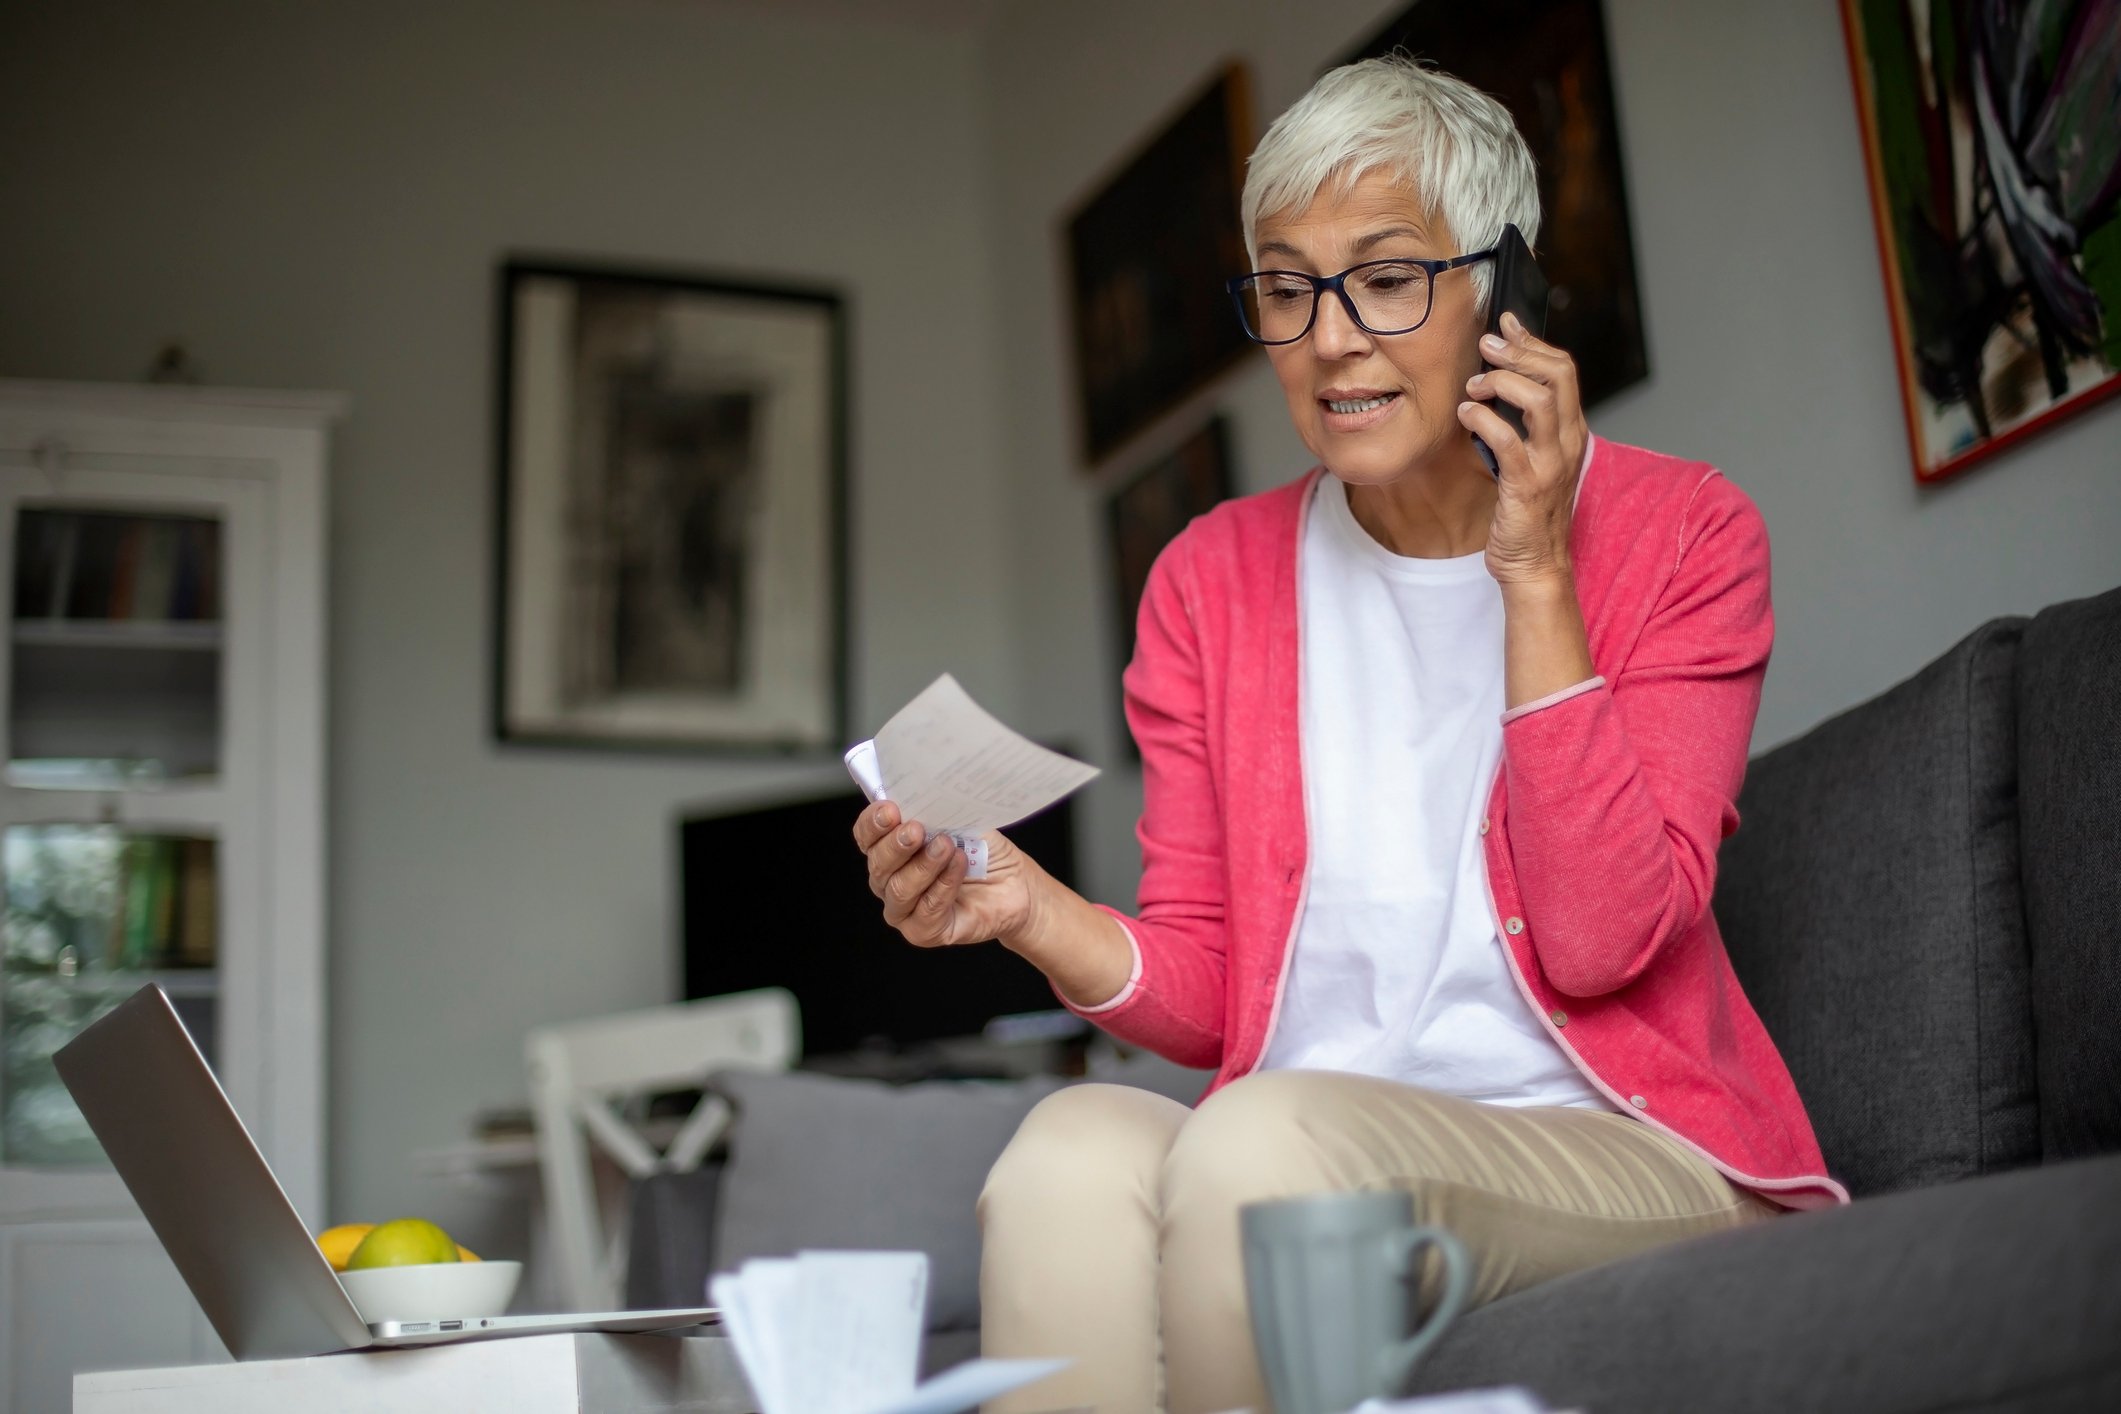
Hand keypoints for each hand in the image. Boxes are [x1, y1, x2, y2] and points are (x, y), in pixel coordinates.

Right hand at [852, 801, 1037, 948]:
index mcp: (890, 849)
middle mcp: (890, 880)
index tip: (889, 809)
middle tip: (916, 829)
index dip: (872, 823)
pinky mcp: (925, 932)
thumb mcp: (960, 822)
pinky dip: (943, 886)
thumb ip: (937, 813)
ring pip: (898, 889)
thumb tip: (923, 797)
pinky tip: (959, 866)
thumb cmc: (984, 852)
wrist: (1017, 884)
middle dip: (895, 845)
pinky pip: (926, 911)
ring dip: (923, 865)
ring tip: (946, 846)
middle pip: (878, 864)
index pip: (867, 836)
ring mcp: (905, 909)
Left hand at [1459, 310, 1590, 587]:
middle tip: (1487, 344)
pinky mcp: (1527, 485)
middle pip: (1558, 375)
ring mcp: (1550, 463)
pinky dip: (1483, 419)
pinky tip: (1466, 415)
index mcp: (1571, 431)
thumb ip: (1524, 423)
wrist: (1535, 564)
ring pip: (1540, 400)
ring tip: (1475, 386)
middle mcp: (1568, 442)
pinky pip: (1507, 440)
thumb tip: (1498, 383)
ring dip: (1502, 382)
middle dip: (1519, 352)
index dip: (1534, 342)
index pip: (1564, 370)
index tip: (1506, 325)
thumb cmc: (1527, 511)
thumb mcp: (1533, 458)